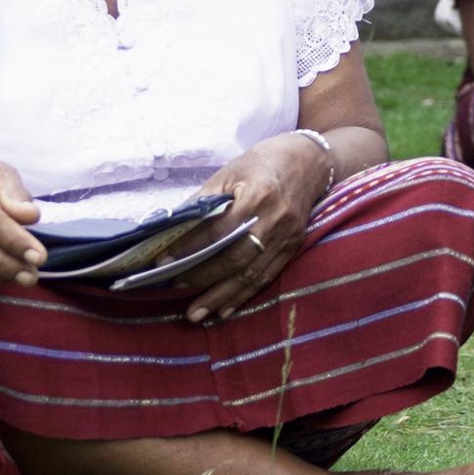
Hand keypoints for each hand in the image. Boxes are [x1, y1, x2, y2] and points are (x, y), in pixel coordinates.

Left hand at [174, 133, 332, 326]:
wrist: (309, 160)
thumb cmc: (262, 163)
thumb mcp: (228, 174)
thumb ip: (202, 203)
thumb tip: (170, 231)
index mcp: (258, 195)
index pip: (218, 230)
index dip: (189, 248)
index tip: (164, 262)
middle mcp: (276, 219)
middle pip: (236, 258)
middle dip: (204, 278)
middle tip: (177, 289)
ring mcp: (288, 236)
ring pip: (252, 274)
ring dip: (222, 297)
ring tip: (197, 314)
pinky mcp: (293, 246)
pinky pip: (267, 277)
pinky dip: (245, 295)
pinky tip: (225, 310)